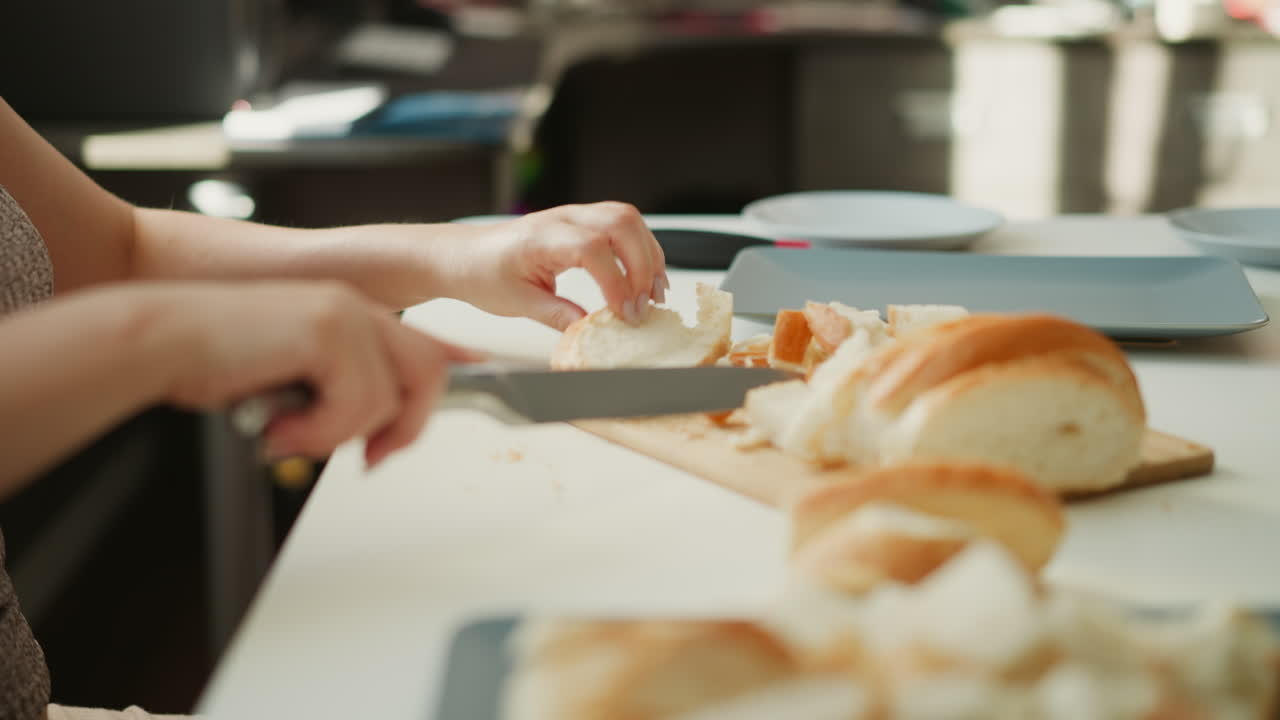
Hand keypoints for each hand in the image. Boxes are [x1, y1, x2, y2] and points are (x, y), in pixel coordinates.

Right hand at [150, 281, 476, 465]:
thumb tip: (372, 436)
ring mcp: (346, 314)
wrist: (161, 341)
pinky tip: (277, 426)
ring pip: (389, 399)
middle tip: (369, 460)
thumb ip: (336, 395)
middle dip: (405, 428)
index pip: (423, 338)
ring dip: (338, 435)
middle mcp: (357, 309)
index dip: (456, 356)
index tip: (481, 367)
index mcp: (350, 315)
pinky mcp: (329, 329)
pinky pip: (357, 403)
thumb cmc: (214, 363)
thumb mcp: (290, 384)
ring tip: (287, 435)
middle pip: (427, 373)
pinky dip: (318, 430)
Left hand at [447, 202, 668, 330]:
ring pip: (627, 218)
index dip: (616, 282)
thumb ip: (557, 315)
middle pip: (620, 223)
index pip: (592, 249)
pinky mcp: (581, 221)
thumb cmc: (482, 273)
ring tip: (654, 292)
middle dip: (643, 266)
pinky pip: (622, 223)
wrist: (463, 255)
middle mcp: (561, 218)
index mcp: (540, 237)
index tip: (625, 313)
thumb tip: (591, 329)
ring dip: (648, 254)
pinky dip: (640, 248)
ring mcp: (574, 215)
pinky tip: (644, 276)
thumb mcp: (517, 303)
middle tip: (645, 305)